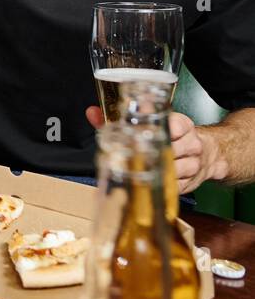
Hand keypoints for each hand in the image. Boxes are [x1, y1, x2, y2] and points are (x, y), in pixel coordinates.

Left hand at [84, 106, 225, 194]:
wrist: (206, 155)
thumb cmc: (171, 137)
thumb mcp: (152, 123)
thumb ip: (121, 118)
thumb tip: (92, 113)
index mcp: (183, 125)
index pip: (175, 126)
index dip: (161, 131)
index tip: (145, 135)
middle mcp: (191, 143)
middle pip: (173, 149)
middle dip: (153, 153)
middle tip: (136, 154)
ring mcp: (194, 163)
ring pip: (175, 169)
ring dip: (157, 170)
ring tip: (142, 169)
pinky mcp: (190, 182)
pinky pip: (175, 186)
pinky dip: (161, 185)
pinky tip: (151, 182)